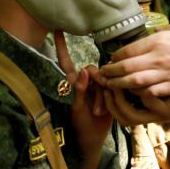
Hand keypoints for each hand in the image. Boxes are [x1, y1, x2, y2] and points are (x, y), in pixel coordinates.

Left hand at [55, 31, 110, 168]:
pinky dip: (110, 98)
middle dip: (95, 90)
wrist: (94, 140)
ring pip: (103, 79)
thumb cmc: (80, 126)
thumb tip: (85, 71)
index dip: (61, 45)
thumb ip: (79, 91)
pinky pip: (113, 85)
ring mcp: (97, 86)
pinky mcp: (109, 92)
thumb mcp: (77, 110)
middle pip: (92, 70)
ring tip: (99, 113)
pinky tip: (107, 109)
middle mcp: (84, 82)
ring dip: (102, 97)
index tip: (56, 28)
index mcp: (72, 84)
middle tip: (94, 110)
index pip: (65, 61)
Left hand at [96, 22, 169, 95]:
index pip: (127, 51)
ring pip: (135, 83)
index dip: (115, 57)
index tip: (110, 60)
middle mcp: (160, 58)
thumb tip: (148, 37)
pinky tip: (134, 95)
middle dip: (111, 73)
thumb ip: (161, 34)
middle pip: (126, 68)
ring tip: (111, 87)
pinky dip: (140, 94)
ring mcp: (168, 74)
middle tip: (102, 76)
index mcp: (159, 40)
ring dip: (120, 86)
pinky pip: (153, 93)